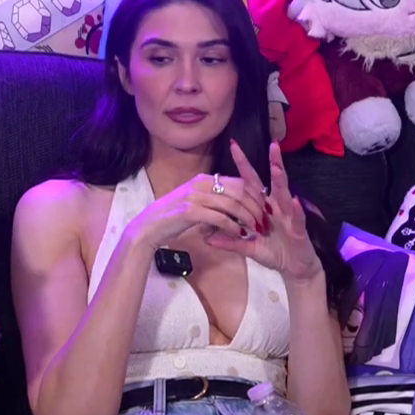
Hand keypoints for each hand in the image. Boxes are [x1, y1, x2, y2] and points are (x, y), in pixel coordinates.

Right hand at [122, 164, 265, 249]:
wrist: (148, 227)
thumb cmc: (173, 218)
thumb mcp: (194, 203)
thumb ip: (213, 200)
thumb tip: (235, 204)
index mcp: (204, 179)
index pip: (238, 181)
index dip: (255, 194)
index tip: (265, 208)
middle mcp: (201, 184)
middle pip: (239, 190)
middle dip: (256, 206)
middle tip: (265, 220)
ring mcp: (195, 196)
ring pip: (232, 204)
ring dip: (248, 217)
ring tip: (257, 229)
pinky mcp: (190, 211)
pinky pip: (219, 217)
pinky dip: (233, 226)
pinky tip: (240, 234)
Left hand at [203, 141, 319, 282]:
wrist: (294, 268)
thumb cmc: (274, 252)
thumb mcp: (249, 248)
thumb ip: (230, 242)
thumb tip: (207, 239)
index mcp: (264, 207)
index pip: (252, 183)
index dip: (244, 165)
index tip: (234, 146)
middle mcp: (278, 206)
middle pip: (273, 181)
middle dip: (274, 162)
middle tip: (272, 144)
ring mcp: (290, 216)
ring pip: (285, 194)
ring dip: (282, 181)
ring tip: (277, 167)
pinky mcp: (299, 229)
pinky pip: (297, 218)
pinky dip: (295, 210)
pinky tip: (293, 200)